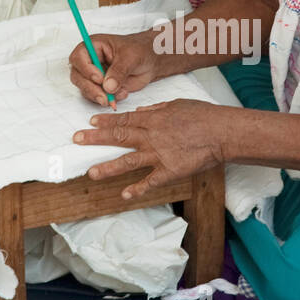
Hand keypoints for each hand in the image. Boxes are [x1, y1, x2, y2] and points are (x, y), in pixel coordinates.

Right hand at [68, 31, 158, 106]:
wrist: (150, 61)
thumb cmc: (139, 50)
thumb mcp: (131, 57)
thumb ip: (119, 71)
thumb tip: (108, 86)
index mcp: (93, 46)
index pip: (78, 57)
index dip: (86, 69)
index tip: (99, 79)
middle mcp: (90, 61)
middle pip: (78, 76)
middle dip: (91, 88)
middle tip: (104, 97)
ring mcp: (94, 75)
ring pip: (85, 89)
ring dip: (99, 96)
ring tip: (117, 95)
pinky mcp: (101, 87)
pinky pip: (97, 97)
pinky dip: (108, 99)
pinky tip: (122, 94)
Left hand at [73, 99, 226, 199]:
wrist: (222, 132)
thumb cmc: (204, 116)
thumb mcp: (178, 104)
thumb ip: (157, 109)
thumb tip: (142, 110)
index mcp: (153, 118)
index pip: (124, 119)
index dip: (105, 122)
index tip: (90, 122)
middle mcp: (151, 136)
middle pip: (119, 136)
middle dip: (95, 138)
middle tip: (77, 139)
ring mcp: (159, 154)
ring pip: (128, 161)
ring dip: (108, 167)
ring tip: (91, 173)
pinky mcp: (170, 170)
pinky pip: (150, 181)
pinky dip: (138, 189)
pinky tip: (125, 195)